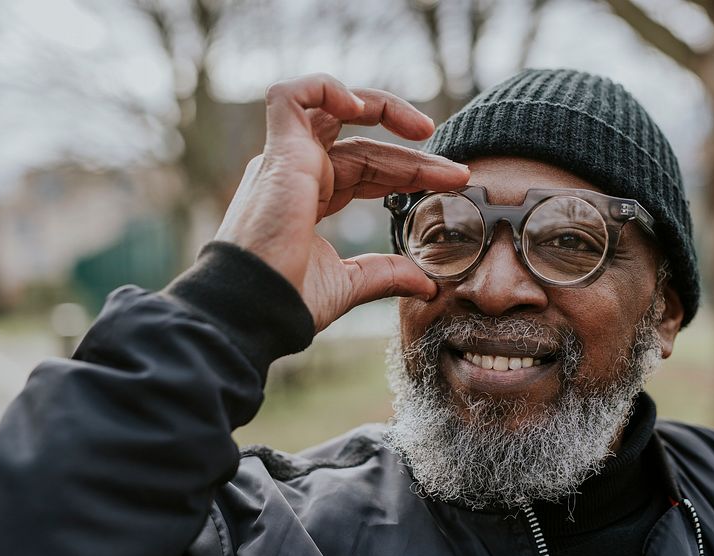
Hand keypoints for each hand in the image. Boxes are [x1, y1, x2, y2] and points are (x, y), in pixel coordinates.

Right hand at [215, 73, 469, 331]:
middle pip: (362, 145)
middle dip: (413, 156)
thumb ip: (386, 274)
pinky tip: (363, 106)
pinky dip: (325, 88)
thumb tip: (426, 285)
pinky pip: (290, 95)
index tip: (452, 183)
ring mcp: (284, 160)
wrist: (256, 309)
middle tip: (457, 172)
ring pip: (333, 110)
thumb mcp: (349, 284)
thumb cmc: (287, 301)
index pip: (367, 170)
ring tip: (424, 130)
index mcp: (309, 198)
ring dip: (382, 109)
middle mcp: (295, 173)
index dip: (409, 173)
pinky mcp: (277, 153)